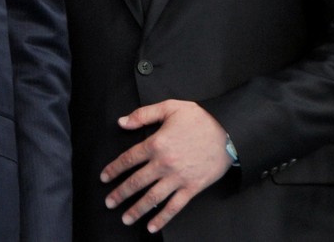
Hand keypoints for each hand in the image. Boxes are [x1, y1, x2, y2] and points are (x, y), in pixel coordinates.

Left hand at [100, 100, 231, 232]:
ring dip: (136, 210)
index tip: (104, 178)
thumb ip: (143, 115)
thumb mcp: (169, 108)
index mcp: (156, 143)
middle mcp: (164, 163)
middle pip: (136, 182)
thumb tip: (122, 122)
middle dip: (120, 194)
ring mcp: (178, 178)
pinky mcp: (192, 187)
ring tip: (125, 218)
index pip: (128, 159)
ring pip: (152, 198)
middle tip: (109, 202)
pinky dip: (162, 218)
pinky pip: (175, 206)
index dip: (114, 170)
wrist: (229, 131)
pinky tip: (152, 226)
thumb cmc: (200, 118)